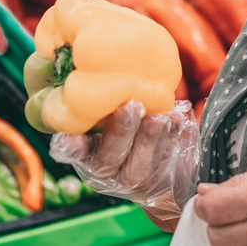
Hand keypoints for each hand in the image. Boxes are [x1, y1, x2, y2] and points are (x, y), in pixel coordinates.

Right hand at [50, 100, 199, 220]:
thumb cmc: (129, 130)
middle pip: (109, 157)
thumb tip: (104, 65)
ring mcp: (134, 180)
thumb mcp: (111, 118)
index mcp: (88, 154)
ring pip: (139, 165)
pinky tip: (175, 120)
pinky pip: (166, 163)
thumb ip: (107, 103)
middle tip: (132, 105)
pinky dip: (173, 140)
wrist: (161, 172)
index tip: (71, 137)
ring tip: (159, 116)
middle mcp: (107, 171)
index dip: (71, 147)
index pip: (74, 153)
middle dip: (121, 130)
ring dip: (149, 138)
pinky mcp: (160, 182)